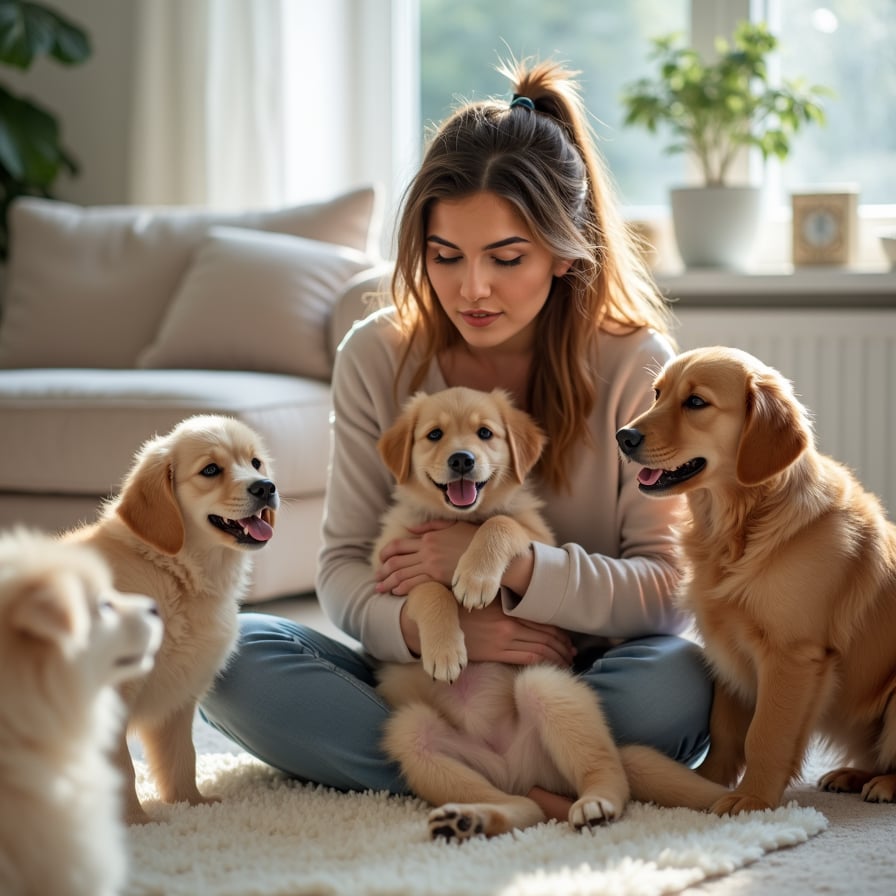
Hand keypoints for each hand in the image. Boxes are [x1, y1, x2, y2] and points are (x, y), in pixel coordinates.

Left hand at [375, 520, 476, 594]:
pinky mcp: (439, 577)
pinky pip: (415, 583)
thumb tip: (411, 529)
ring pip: (402, 574)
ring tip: (381, 588)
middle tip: (376, 577)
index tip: (380, 560)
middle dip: (383, 570)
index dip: (386, 553)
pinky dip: (402, 588)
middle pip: (396, 561)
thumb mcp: (451, 526)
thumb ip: (430, 526)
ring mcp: (432, 564)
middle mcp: (426, 551)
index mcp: (428, 537)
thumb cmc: (472, 538)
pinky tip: (396, 592)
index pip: (399, 545)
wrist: (489, 550)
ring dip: (388, 582)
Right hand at [456, 600, 574, 667]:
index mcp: (510, 610)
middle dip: (563, 647)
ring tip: (566, 662)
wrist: (440, 618)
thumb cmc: (465, 605)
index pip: (544, 623)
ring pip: (539, 651)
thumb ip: (508, 604)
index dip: (560, 633)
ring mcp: (502, 641)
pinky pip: (525, 660)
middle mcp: (510, 625)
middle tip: (572, 654)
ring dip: (556, 657)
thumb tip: (530, 610)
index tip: (569, 640)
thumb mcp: (488, 598)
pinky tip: (549, 668)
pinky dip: (542, 664)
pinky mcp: (494, 654)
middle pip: (545, 638)